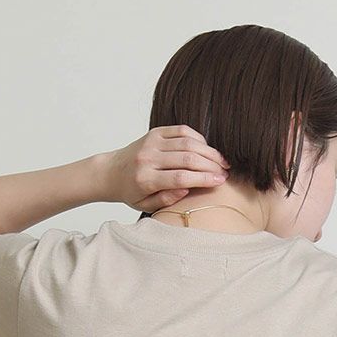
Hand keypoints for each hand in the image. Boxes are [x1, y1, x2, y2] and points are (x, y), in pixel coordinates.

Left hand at [96, 126, 229, 213]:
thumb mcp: (145, 205)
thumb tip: (187, 190)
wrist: (111, 171)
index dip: (203, 179)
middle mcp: (149, 158)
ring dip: (208, 151)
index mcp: (146, 179)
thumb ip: (166, 200)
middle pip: (187, 158)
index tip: (220, 181)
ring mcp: (152, 142)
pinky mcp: (155, 132)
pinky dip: (197, 138)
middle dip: (211, 164)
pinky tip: (207, 149)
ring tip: (222, 161)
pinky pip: (181, 131)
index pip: (181, 178)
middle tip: (225, 172)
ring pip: (187, 142)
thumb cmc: (131, 192)